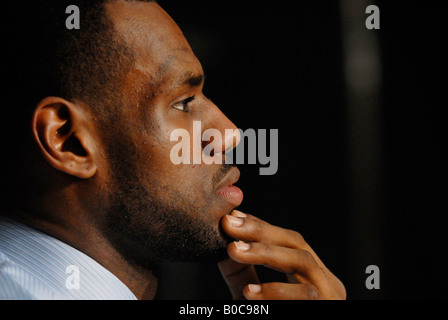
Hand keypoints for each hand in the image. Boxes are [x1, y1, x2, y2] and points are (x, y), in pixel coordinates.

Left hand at [218, 210, 345, 299]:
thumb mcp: (262, 300)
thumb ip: (249, 278)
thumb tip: (227, 248)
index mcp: (313, 275)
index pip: (289, 241)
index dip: (261, 226)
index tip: (233, 218)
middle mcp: (328, 281)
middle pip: (297, 244)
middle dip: (261, 231)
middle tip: (229, 225)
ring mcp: (332, 298)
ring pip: (303, 262)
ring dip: (266, 252)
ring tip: (233, 250)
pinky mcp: (329, 310)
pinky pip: (306, 297)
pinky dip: (276, 293)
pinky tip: (248, 295)